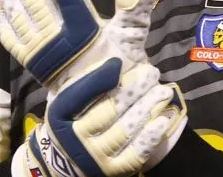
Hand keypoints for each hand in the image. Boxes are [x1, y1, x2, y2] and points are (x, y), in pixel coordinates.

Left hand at [0, 0, 157, 93]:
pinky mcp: (27, 60)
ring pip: (17, 14)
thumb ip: (137, 5)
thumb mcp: (133, 36)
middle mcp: (60, 41)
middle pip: (36, 1)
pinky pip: (7, 35)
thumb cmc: (116, 64)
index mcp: (87, 32)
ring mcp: (39, 51)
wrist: (97, 107)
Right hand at [14, 57, 185, 176]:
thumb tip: (110, 56)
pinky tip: (162, 120)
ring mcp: (94, 157)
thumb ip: (84, 80)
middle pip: (108, 111)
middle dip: (133, 89)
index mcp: (59, 115)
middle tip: (151, 72)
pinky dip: (149, 137)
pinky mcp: (112, 170)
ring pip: (124, 130)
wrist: (64, 163)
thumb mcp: (67, 100)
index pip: (77, 96)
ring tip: (163, 91)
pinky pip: (135, 154)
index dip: (98, 78)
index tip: (118, 62)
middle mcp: (74, 138)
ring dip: (147, 108)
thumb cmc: (72, 120)